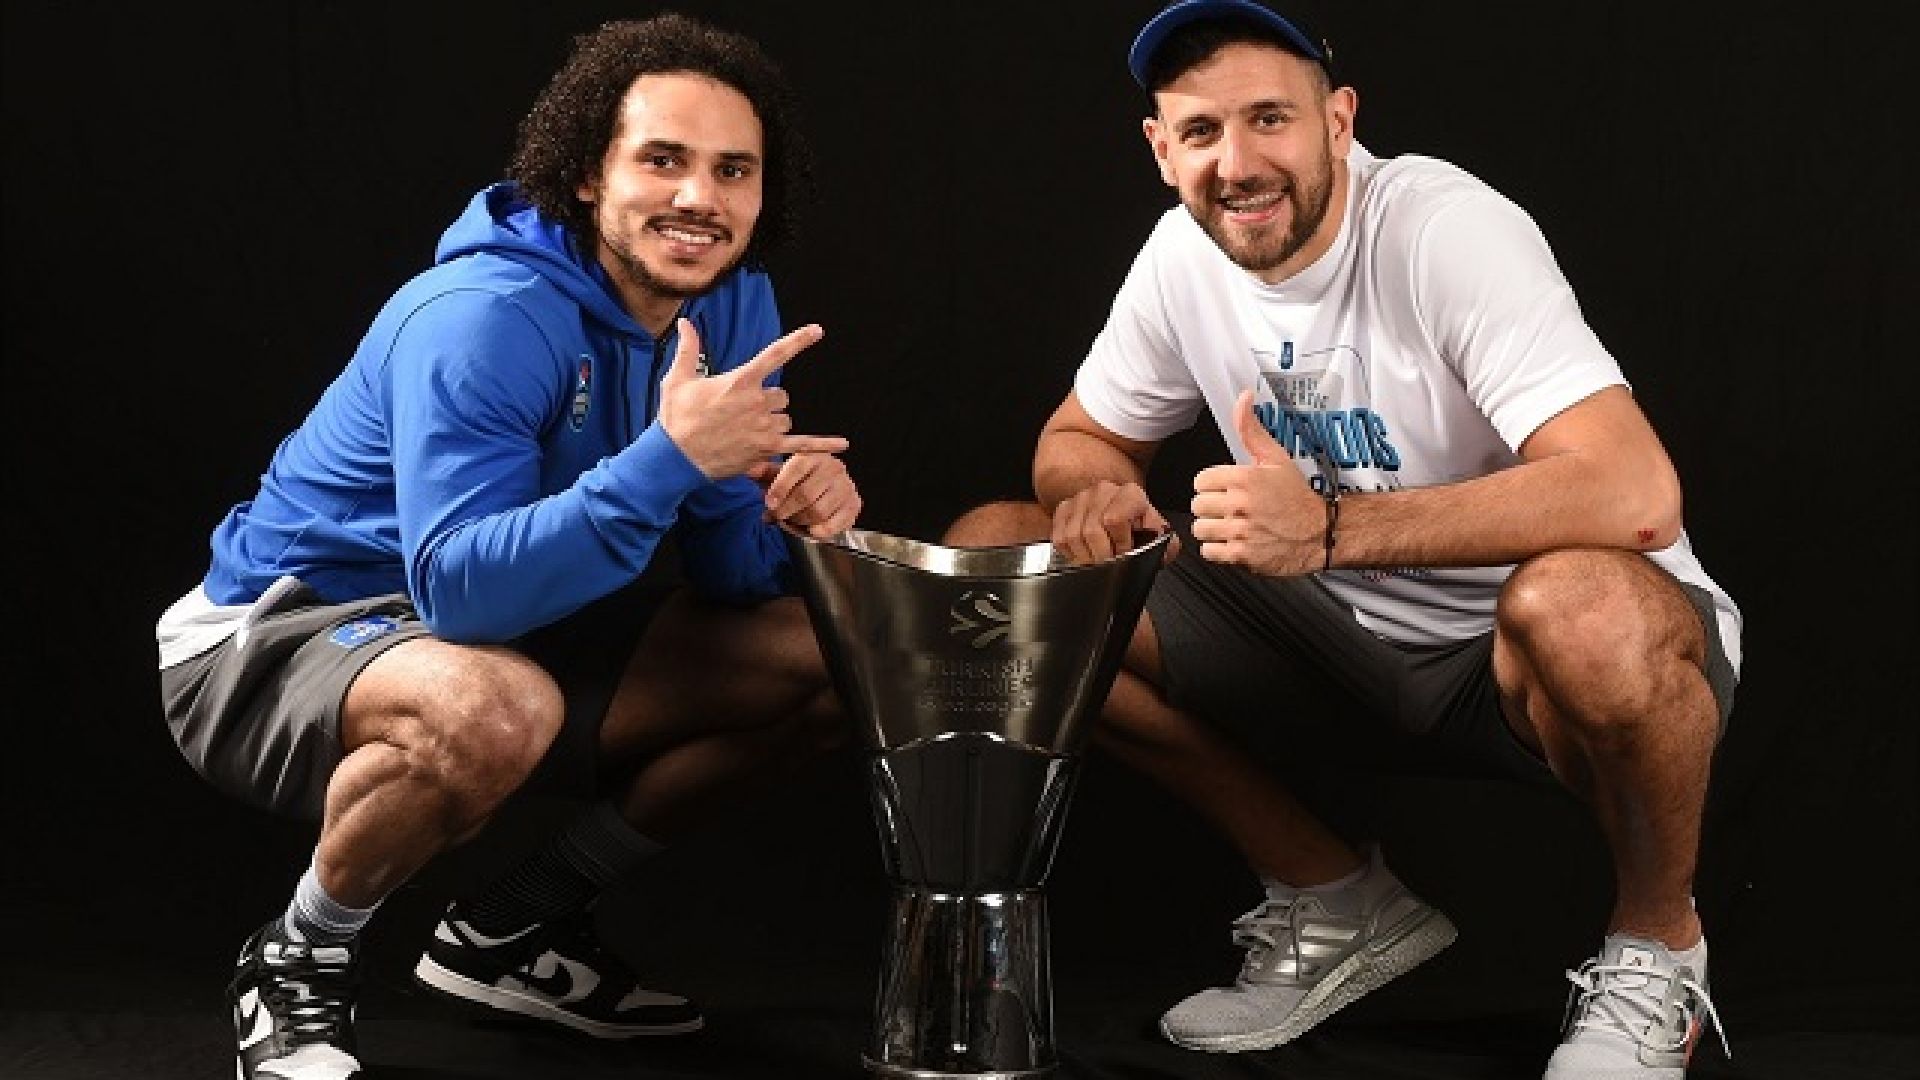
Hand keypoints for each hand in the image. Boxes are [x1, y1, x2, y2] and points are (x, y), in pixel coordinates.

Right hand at [656, 319, 847, 478]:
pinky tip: (843, 444)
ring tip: (745, 432)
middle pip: (781, 395)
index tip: (818, 330)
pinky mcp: (766, 450)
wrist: (674, 457)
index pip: (775, 354)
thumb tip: (686, 321)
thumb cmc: (675, 418)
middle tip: (741, 414)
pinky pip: (802, 445)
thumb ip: (688, 348)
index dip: (798, 341)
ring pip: (786, 418)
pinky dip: (823, 445)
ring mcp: (764, 427)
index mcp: (740, 381)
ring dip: (773, 423)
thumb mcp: (678, 379)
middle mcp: (757, 402)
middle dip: (767, 402)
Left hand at [747, 452, 861, 537]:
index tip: (769, 504)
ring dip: (801, 521)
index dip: (780, 488)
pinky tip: (812, 530)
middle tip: (778, 516)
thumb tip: (748, 470)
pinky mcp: (854, 503)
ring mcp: (846, 486)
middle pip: (806, 495)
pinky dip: (820, 531)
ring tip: (793, 520)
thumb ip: (765, 473)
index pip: (796, 469)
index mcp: (814, 455)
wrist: (829, 488)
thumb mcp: (781, 473)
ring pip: (818, 511)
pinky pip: (835, 524)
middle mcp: (833, 467)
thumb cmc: (800, 480)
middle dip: (787, 510)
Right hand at [1050, 480, 1170, 564]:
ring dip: (1085, 556)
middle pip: (1091, 531)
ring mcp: (1081, 498)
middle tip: (1109, 565)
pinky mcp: (1064, 508)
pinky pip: (1060, 538)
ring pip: (1072, 536)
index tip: (1124, 554)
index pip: (1115, 519)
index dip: (1119, 544)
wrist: (1121, 514)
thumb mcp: (1156, 535)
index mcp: (1130, 494)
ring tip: (1097, 560)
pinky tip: (1084, 553)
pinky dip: (1071, 552)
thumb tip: (1162, 551)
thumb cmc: (1139, 527)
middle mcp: (1103, 490)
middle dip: (1101, 555)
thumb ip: (1165, 544)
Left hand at [1190, 390, 1324, 575]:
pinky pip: (1209, 552)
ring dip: (1212, 529)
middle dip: (1211, 507)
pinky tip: (1233, 543)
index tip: (1225, 490)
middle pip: (1197, 505)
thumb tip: (1243, 397)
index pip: (1200, 481)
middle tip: (1229, 510)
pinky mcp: (1241, 555)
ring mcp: (1240, 531)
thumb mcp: (1276, 458)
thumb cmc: (1297, 497)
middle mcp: (1239, 504)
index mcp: (1244, 478)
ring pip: (1200, 528)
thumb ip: (1251, 430)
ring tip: (1230, 527)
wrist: (1322, 533)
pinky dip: (1217, 550)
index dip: (1212, 486)